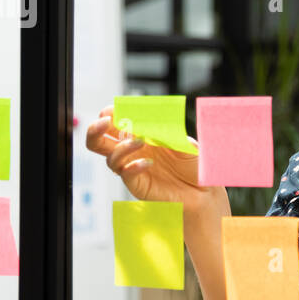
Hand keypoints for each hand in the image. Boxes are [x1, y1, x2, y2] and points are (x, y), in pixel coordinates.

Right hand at [83, 105, 223, 217]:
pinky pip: (125, 174)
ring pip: (110, 158)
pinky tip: (148, 163)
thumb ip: (166, 132)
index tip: (118, 108)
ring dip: (122, 147)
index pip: (115, 122)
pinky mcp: (138, 185)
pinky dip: (133, 166)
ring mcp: (133, 168)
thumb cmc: (193, 165)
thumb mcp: (183, 142)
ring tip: (141, 141)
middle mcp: (133, 151)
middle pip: (98, 141)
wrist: (203, 191)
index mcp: (141, 135)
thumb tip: (147, 121)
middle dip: (95, 129)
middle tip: (105, 122)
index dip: (111, 113)